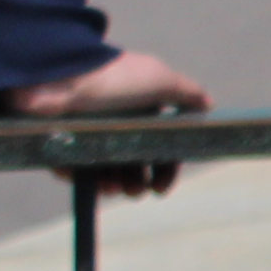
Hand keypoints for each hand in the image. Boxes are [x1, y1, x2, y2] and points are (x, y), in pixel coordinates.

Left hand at [3, 44, 210, 199]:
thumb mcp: (160, 79)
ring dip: (115, 186)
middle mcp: (115, 123)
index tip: (162, 188)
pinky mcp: (62, 145)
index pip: (160, 146)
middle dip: (139, 182)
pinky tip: (95, 183)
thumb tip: (209, 104)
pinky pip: (76, 171)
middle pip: (133, 163)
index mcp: (140, 110)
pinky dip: (87, 181)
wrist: (62, 79)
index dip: (165, 168)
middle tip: (137, 191)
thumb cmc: (114, 79)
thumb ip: (188, 92)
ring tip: (115, 188)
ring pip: (106, 171)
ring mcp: (88, 135)